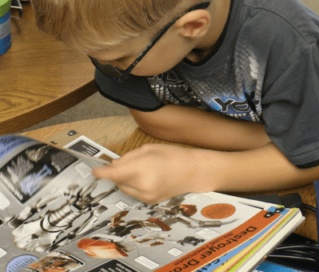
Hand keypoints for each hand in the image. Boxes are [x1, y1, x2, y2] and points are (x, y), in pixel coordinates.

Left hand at [92, 144, 210, 203]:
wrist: (193, 171)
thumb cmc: (173, 155)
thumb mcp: (149, 149)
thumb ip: (129, 157)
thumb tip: (114, 165)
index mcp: (141, 169)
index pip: (114, 174)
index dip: (102, 172)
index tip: (94, 170)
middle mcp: (142, 186)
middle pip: (118, 181)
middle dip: (117, 173)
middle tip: (126, 162)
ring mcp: (146, 196)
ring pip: (125, 188)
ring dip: (125, 179)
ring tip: (140, 169)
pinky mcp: (150, 201)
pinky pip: (134, 193)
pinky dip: (134, 185)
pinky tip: (146, 177)